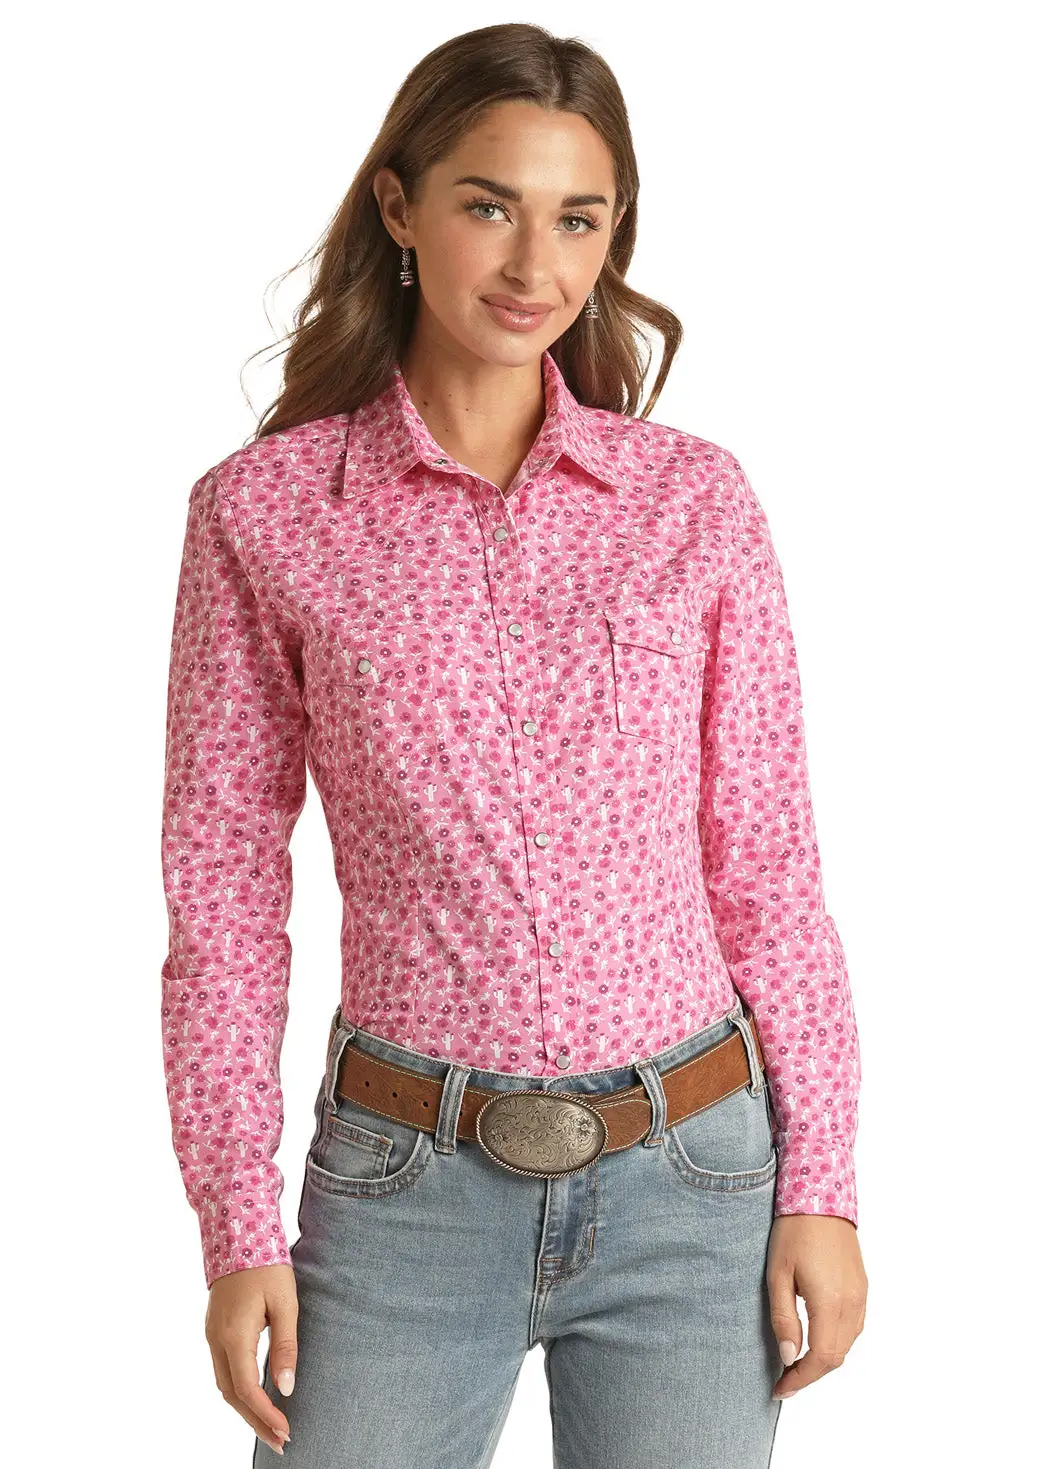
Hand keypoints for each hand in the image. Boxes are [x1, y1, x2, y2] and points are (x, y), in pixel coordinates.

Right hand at [205, 1263, 298, 1454]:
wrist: (237, 1232)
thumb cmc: (267, 1265)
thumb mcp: (285, 1303)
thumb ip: (285, 1346)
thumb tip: (285, 1388)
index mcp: (233, 1335)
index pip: (246, 1389)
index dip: (265, 1415)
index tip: (286, 1431)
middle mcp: (216, 1340)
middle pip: (231, 1395)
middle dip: (255, 1421)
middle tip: (281, 1441)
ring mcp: (212, 1335)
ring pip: (225, 1385)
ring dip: (246, 1409)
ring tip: (271, 1427)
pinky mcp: (214, 1329)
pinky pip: (223, 1370)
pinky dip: (238, 1391)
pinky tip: (256, 1397)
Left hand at [767, 1215, 865, 1399]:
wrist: (820, 1196)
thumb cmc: (794, 1231)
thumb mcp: (778, 1274)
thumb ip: (784, 1319)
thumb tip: (789, 1358)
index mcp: (831, 1301)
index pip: (821, 1358)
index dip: (801, 1379)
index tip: (781, 1389)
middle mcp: (852, 1302)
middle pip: (837, 1356)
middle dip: (811, 1374)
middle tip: (784, 1380)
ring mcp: (861, 1295)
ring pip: (847, 1344)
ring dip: (824, 1360)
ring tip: (797, 1363)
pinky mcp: (862, 1287)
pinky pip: (854, 1327)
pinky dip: (836, 1342)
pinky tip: (816, 1339)